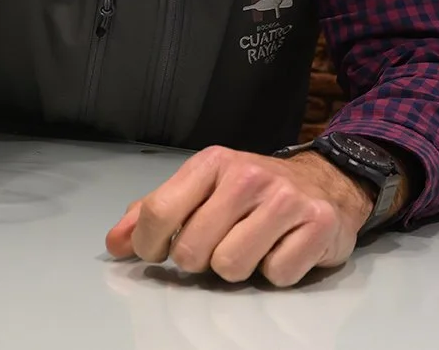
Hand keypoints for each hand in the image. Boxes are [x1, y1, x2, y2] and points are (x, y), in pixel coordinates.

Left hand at [104, 146, 372, 286]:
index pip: (158, 212)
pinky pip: (276, 275)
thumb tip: (114, 245)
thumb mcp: (199, 190)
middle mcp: (247, 175)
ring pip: (232, 267)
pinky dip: (275, 272)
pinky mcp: (319, 224)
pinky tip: (281, 249)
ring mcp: (286, 199)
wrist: (324, 184)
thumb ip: (152, 214)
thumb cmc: (250, 194)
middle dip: (199, 261)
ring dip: (237, 269)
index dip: (149, 245)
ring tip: (250, 247)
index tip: (157, 253)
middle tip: (216, 246)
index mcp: (211, 163)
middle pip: (193, 250)